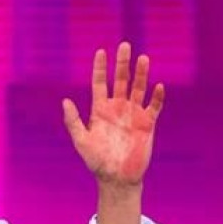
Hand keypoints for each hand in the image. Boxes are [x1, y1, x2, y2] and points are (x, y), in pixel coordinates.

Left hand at [61, 42, 164, 187]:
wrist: (116, 178)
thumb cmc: (96, 161)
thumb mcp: (81, 141)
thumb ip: (74, 121)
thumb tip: (65, 102)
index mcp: (100, 109)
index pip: (100, 83)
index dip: (100, 68)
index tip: (101, 51)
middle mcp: (117, 108)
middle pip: (120, 80)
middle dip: (122, 63)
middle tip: (125, 45)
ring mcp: (133, 114)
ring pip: (138, 88)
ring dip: (141, 74)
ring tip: (143, 58)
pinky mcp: (147, 124)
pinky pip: (153, 107)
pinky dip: (156, 97)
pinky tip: (158, 86)